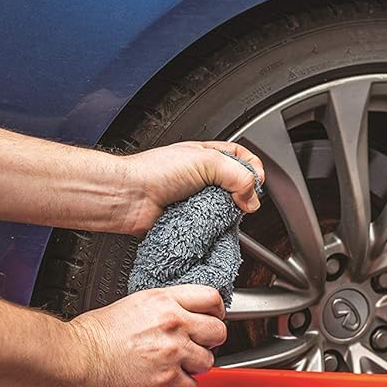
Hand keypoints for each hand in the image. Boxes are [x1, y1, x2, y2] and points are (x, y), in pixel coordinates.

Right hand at [64, 285, 227, 386]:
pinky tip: (167, 385)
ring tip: (176, 368)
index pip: (211, 299)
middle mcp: (173, 323)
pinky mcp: (167, 379)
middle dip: (210, 341)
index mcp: (164, 300)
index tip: (211, 319)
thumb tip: (178, 317)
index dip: (216, 312)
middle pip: (218, 331)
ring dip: (195, 367)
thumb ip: (162, 308)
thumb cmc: (95, 334)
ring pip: (208, 362)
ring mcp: (173, 351)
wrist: (79, 357)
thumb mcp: (133, 305)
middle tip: (196, 346)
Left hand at [118, 141, 264, 235]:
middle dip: (241, 195)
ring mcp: (194, 201)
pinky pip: (209, 229)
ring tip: (221, 214)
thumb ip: (237, 176)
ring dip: (226, 215)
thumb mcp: (206, 161)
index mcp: (206, 155)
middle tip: (241, 202)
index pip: (241, 159)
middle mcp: (201, 178)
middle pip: (235, 187)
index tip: (257, 182)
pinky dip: (212, 231)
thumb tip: (253, 198)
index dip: (253, 169)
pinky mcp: (188, 223)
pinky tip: (209, 228)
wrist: (129, 197)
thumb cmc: (155, 172)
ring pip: (224, 211)